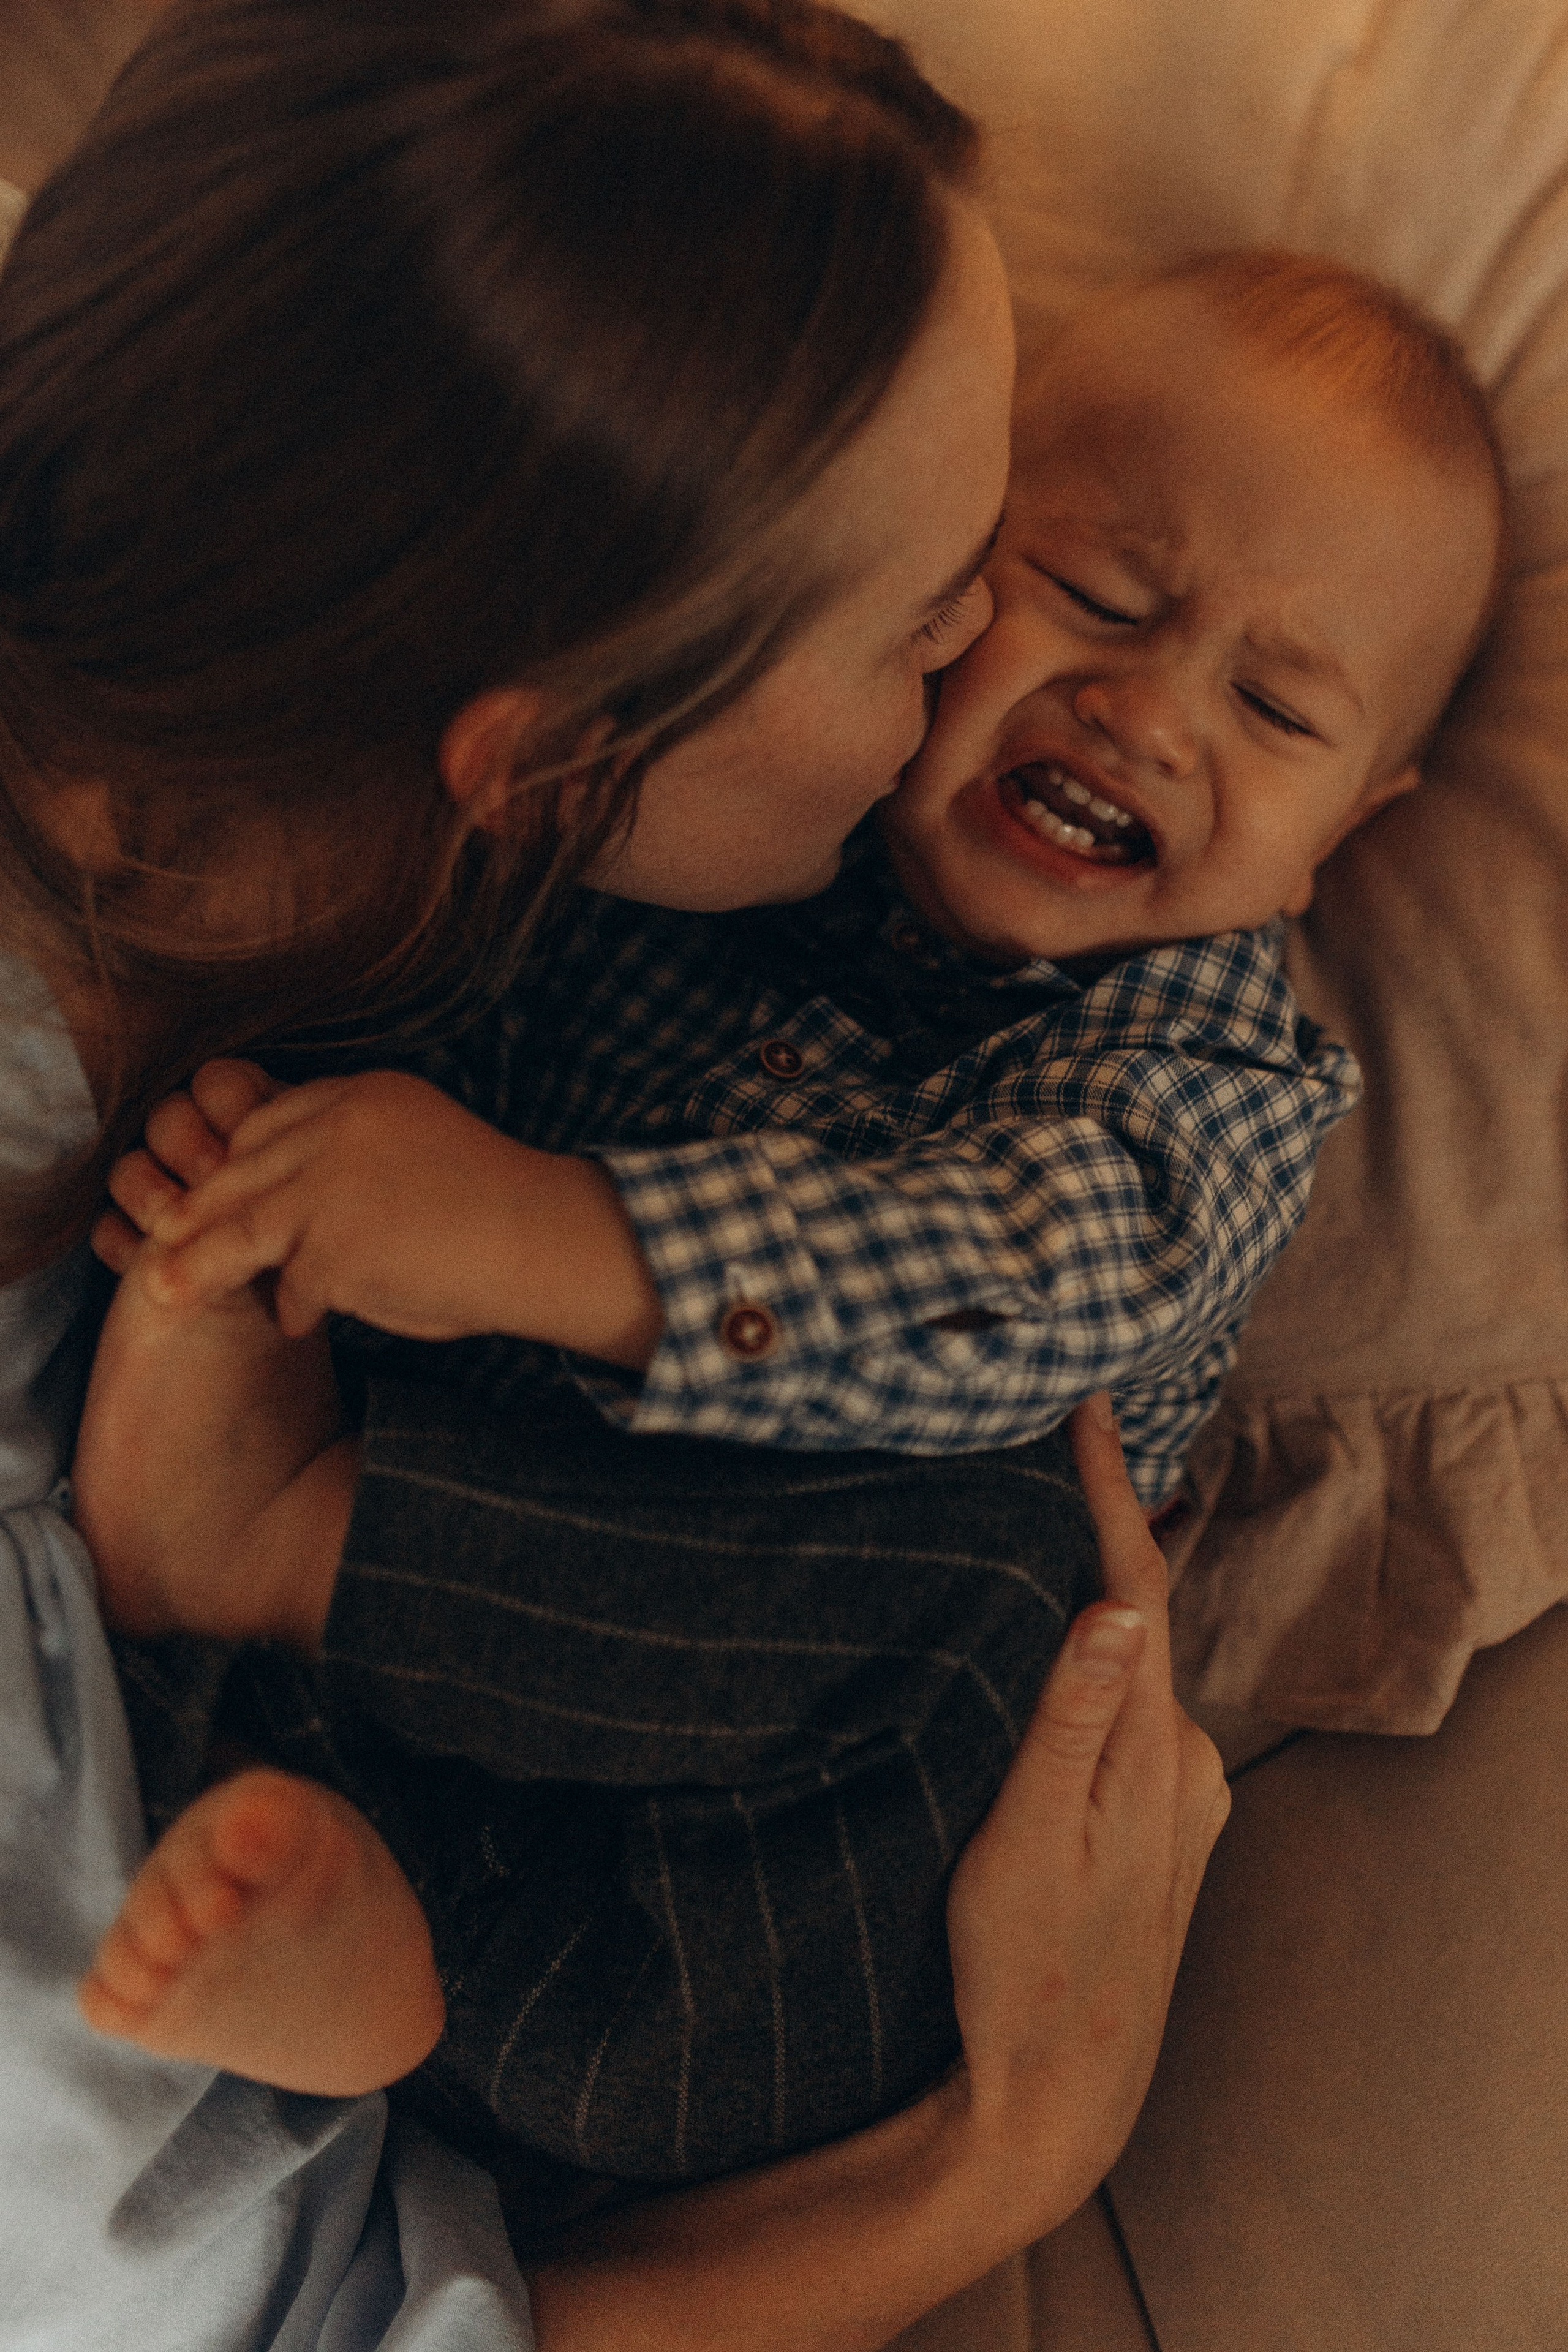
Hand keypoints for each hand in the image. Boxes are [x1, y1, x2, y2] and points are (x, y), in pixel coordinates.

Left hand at [122, 1062, 664, 1366]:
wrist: (548, 1237)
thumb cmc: (500, 1204)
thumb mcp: (422, 1140)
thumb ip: (361, 1148)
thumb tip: (295, 1186)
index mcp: (363, 1094)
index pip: (269, 1122)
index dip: (237, 1163)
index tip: (217, 1192)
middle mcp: (338, 1128)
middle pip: (239, 1169)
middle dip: (201, 1210)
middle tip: (163, 1239)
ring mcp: (331, 1186)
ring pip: (240, 1229)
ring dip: (200, 1264)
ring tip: (167, 1288)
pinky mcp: (335, 1247)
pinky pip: (293, 1286)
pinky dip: (296, 1308)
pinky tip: (304, 1321)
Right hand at [943, 1393, 1228, 2227]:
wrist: (1056, 2093)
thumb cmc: (1029, 1966)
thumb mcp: (1031, 1836)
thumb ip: (1071, 1720)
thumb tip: (1117, 1606)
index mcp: (1155, 1752)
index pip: (1133, 1587)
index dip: (1106, 1491)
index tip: (1084, 1408)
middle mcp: (1183, 1763)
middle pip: (1136, 1615)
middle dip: (1094, 1531)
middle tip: (1044, 1446)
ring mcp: (1175, 1799)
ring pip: (1129, 1666)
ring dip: (1090, 1599)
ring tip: (1034, 1532)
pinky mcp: (1155, 1826)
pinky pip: (1124, 1713)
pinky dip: (1093, 1666)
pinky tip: (1055, 1658)